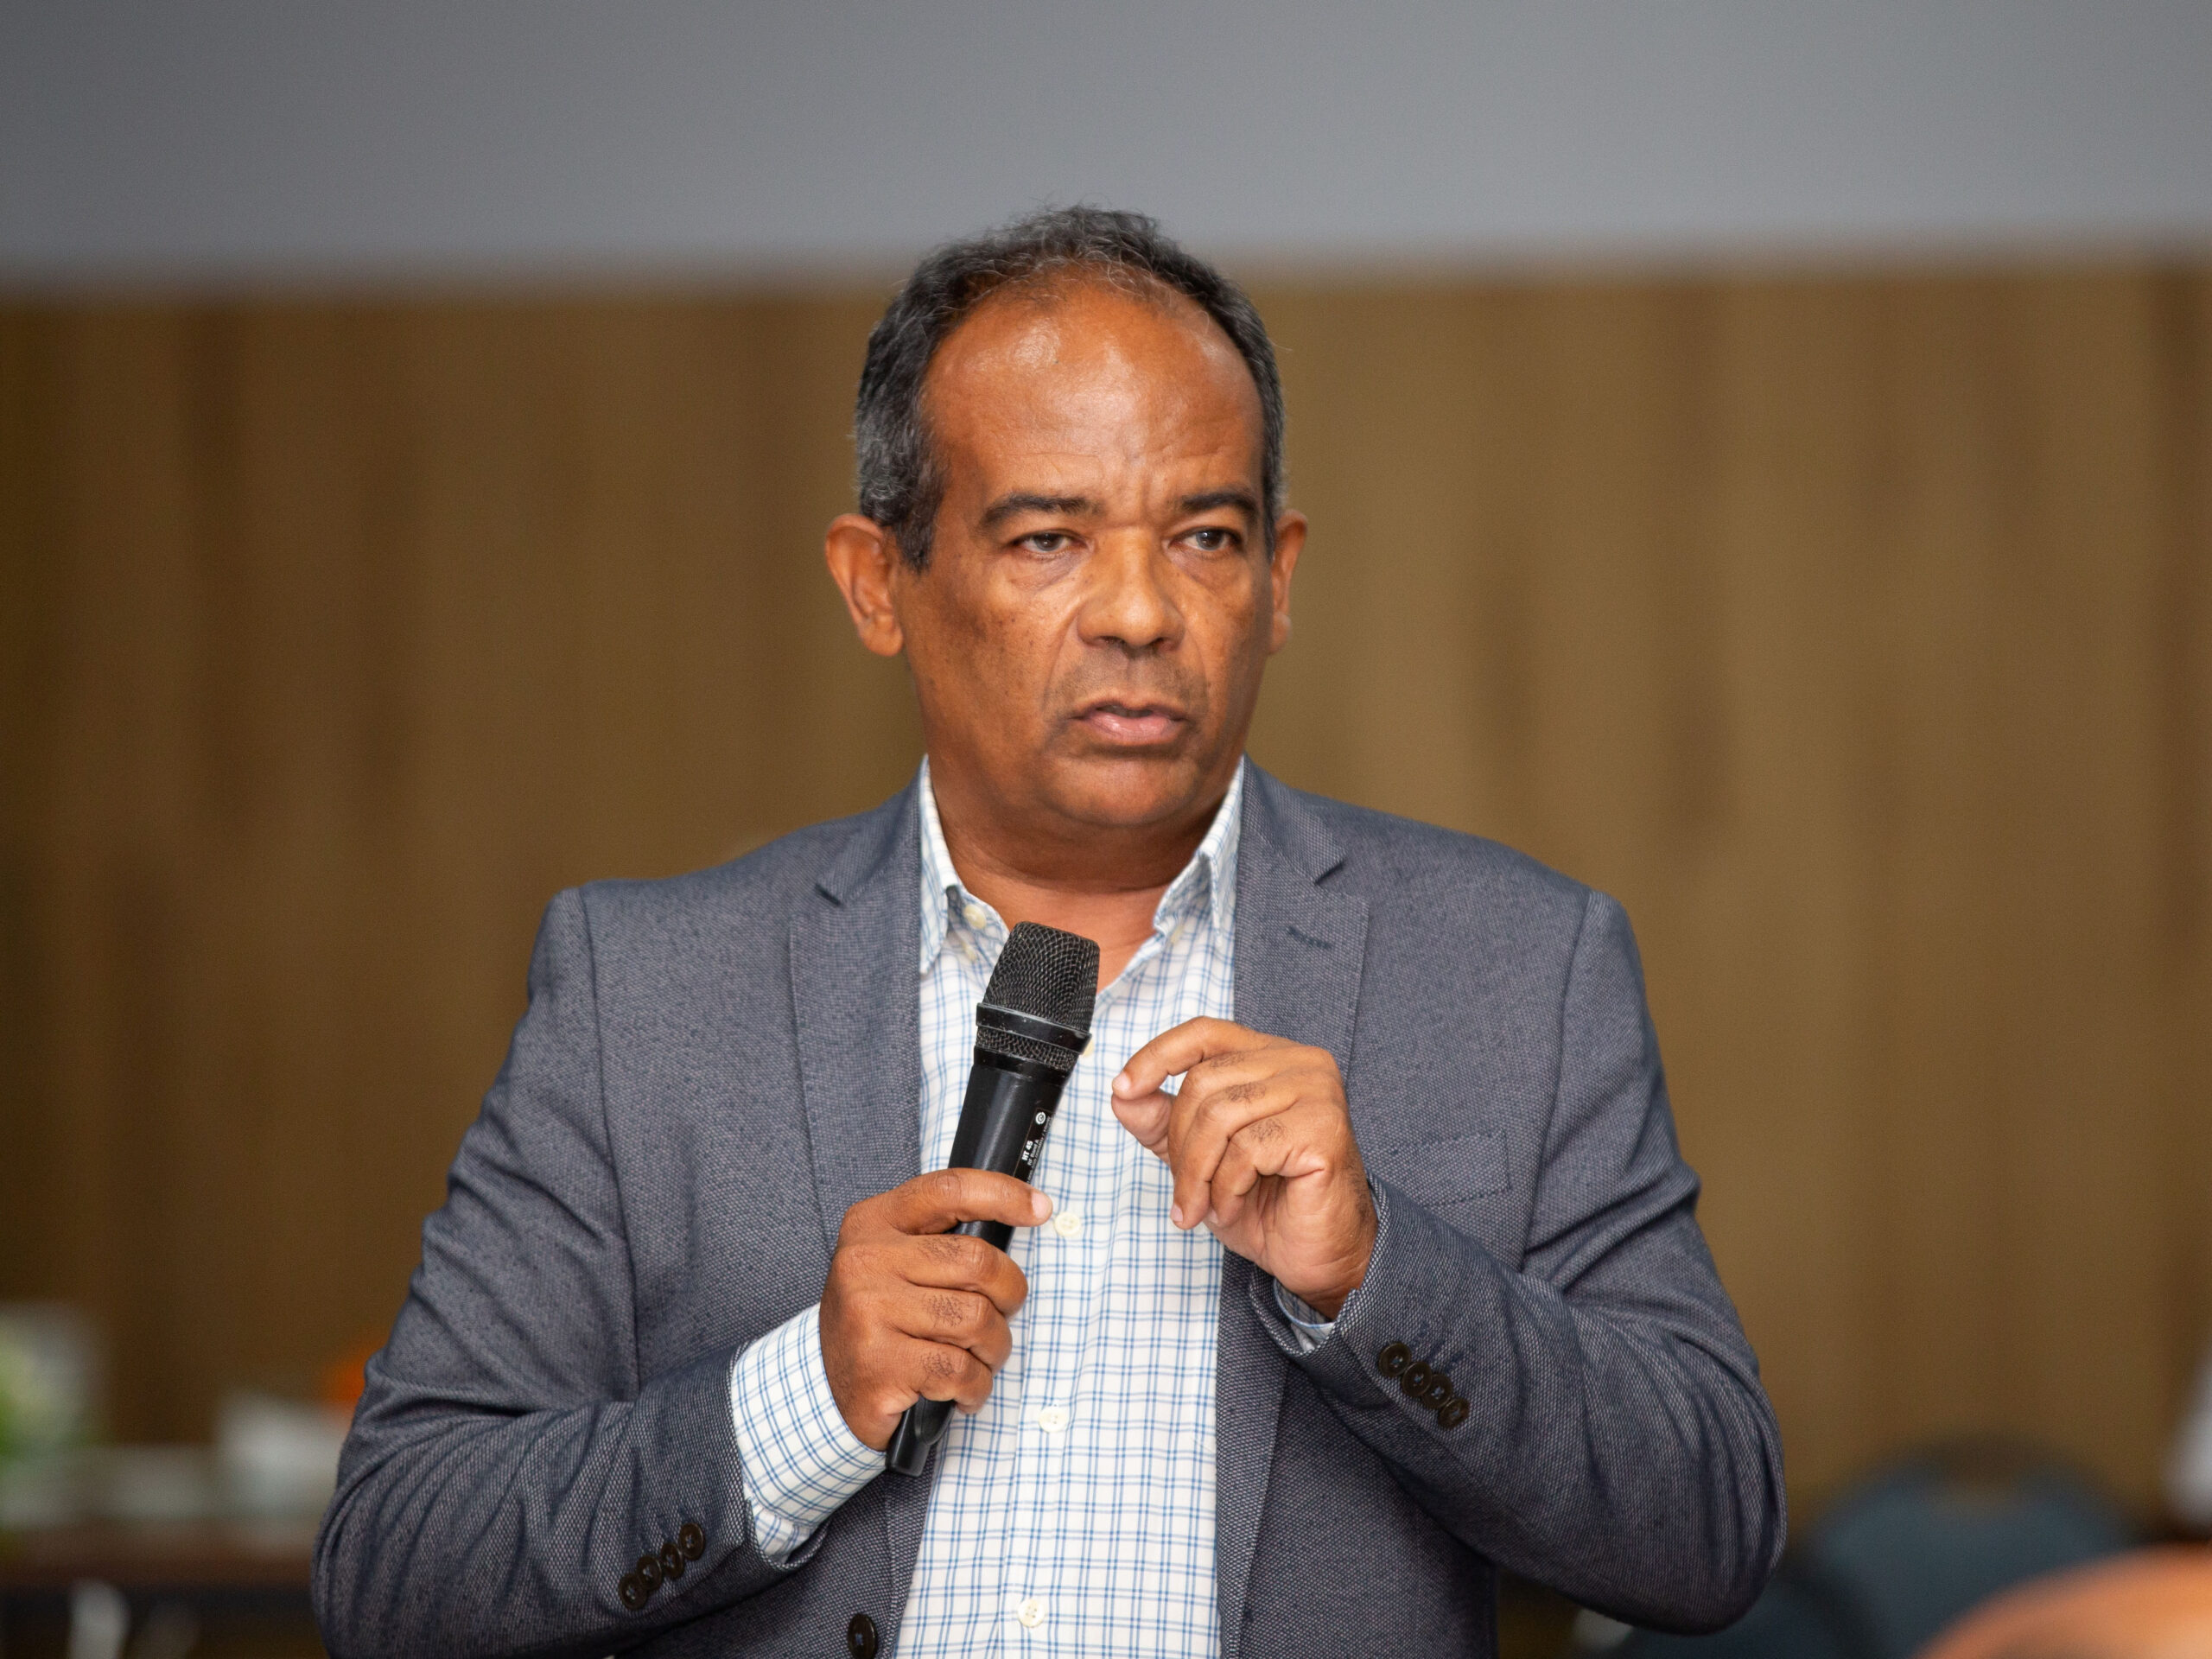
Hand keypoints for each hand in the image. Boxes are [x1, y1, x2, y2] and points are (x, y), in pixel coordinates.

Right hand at [819, 1170, 1049, 1448]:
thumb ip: (943, 1239)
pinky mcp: (878, 1365)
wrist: (823, 1388)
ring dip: (994, 1347)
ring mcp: (868, 1312)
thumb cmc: (879, 1319)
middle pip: (978, 1261)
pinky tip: (961, 1391)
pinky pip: (959, 1369)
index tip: (1040, 1208)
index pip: (950, 1190)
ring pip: (976, 1319)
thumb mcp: (896, 1261)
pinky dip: (975, 1386)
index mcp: (874, 1222)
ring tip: (979, 1358)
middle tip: (1002, 1314)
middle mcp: (866, 1260)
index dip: (1003, 1194)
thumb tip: (1024, 1215)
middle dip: (1010, 1295)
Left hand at [1111, 1018, 1375, 1317]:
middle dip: (1180, 1147)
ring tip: (1203, 1207)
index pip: (1204, 1033)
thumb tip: (1123, 1094)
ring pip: (1220, 1116)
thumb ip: (1162, 1121)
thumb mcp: (1200, 1157)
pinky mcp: (1324, 1128)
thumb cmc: (1268, 1202)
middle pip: (1203, 1082)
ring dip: (1198, 1175)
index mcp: (1271, 1056)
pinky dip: (1226, 1188)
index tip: (1123, 1089)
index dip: (1157, 1056)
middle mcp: (1300, 1062)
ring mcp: (1317, 1091)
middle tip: (1184, 1196)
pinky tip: (1233, 1207)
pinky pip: (1247, 1149)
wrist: (1319, 1254)